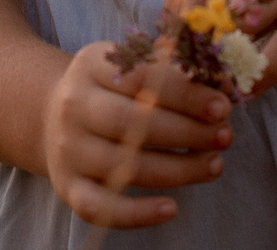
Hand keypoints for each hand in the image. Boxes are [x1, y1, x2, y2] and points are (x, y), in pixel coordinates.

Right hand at [41, 40, 232, 228]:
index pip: (144, 77)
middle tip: (225, 136)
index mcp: (92, 65)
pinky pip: (101, 208)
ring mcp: (68, 149)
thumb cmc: (109, 88)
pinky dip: (137, 213)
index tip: (222, 106)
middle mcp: (74, 106)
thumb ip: (174, 69)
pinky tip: (172, 208)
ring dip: (179, 170)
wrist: (50, 113)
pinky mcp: (68, 186)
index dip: (186, 94)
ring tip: (215, 164)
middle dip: (188, 132)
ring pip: (126, 167)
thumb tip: (225, 83)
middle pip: (134, 123)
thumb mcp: (130, 64)